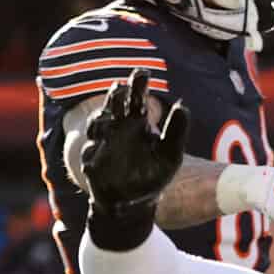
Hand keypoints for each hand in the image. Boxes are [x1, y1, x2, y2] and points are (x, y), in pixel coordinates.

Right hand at [79, 67, 189, 248]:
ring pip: (98, 122)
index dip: (137, 84)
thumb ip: (177, 131)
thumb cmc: (153, 174)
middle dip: (116, 94)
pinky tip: (102, 145)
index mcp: (137, 123)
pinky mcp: (92, 161)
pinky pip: (90, 151)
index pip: (136, 98)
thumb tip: (183, 105)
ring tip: (110, 115)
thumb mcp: (170, 154)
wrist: (134, 202)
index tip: (143, 71)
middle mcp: (117, 128)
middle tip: (122, 86)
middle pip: (114, 104)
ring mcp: (102, 143)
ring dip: (102, 117)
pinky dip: (95, 148)